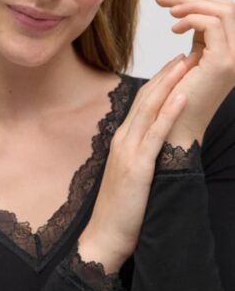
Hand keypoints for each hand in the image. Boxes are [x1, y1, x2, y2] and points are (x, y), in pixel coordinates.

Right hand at [79, 54, 192, 270]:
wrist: (105, 236)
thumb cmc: (120, 209)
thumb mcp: (130, 173)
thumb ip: (139, 152)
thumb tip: (156, 140)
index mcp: (122, 140)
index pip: (141, 103)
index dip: (158, 82)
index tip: (174, 67)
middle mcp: (123, 139)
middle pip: (145, 98)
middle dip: (165, 75)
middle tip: (183, 55)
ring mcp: (129, 151)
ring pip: (150, 108)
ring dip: (169, 83)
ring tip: (186, 64)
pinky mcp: (138, 166)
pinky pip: (156, 133)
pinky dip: (170, 112)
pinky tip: (182, 96)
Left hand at [155, 0, 234, 144]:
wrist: (174, 127)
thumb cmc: (175, 97)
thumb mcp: (190, 59)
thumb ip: (197, 37)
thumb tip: (188, 11)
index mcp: (233, 51)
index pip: (226, 11)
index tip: (169, 0)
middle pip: (228, 6)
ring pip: (224, 11)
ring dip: (190, 5)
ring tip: (167, 12)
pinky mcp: (223, 63)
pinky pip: (212, 25)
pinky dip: (190, 19)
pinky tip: (173, 29)